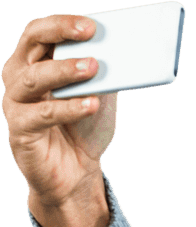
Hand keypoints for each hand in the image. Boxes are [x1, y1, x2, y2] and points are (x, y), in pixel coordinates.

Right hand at [2, 14, 115, 226]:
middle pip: (32, 44)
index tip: (91, 25)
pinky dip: (69, 108)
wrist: (75, 174)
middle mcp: (19, 77)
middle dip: (60, 35)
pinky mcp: (20, 130)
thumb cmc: (84, 129)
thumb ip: (104, 77)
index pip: (41, 31)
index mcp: (35, 62)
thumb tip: (120, 54)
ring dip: (64, 70)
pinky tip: (90, 104)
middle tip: (89, 34)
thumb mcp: (100, 98)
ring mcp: (16, 103)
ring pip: (33, 78)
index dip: (63, 24)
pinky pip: (43, 115)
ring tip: (93, 68)